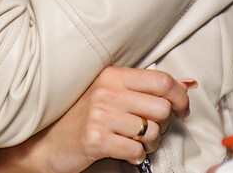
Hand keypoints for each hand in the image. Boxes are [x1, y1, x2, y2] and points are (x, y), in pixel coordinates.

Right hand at [0, 67, 193, 172]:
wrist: (45, 142)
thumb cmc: (80, 117)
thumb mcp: (111, 93)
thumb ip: (146, 88)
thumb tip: (187, 84)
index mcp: (112, 75)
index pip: (162, 80)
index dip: (180, 98)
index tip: (182, 110)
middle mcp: (107, 91)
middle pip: (162, 109)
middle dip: (161, 126)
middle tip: (147, 131)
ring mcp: (100, 114)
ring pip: (152, 132)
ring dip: (147, 144)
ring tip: (131, 141)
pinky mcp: (96, 138)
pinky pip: (136, 151)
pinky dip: (135, 157)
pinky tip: (122, 151)